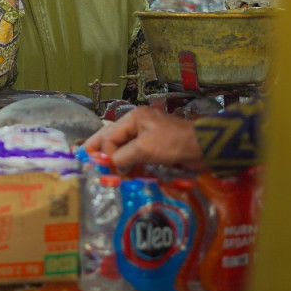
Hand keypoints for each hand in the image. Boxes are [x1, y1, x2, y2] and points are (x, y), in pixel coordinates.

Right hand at [83, 107, 206, 172]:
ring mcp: (147, 134)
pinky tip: (124, 172)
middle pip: (113, 137)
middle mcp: (137, 123)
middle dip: (103, 151)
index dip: (105, 153)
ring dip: (116, 158)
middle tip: (89, 163)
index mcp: (133, 117)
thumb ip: (123, 156)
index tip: (105, 169)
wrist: (201, 148)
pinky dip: (128, 162)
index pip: (109, 135)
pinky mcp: (155, 146)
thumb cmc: (172, 144)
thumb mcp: (144, 149)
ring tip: (106, 171)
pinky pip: (135, 154)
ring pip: (123, 146)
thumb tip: (112, 166)